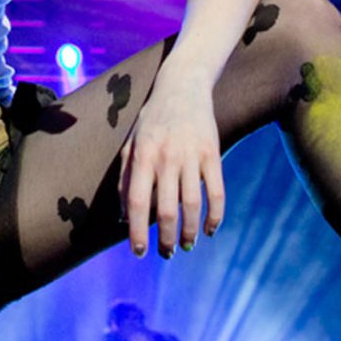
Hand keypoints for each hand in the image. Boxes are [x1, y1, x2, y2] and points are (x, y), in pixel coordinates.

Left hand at [120, 69, 225, 257]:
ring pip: (192, 205)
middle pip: (166, 210)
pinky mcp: (213, 153)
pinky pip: (216, 192)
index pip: (137, 202)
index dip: (137, 231)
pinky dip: (214, 216)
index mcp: (142, 156)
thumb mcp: (131, 145)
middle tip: (166, 253)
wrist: (183, 87)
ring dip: (189, 232)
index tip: (139, 252)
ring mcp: (192, 155)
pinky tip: (209, 230)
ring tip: (186, 245)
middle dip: (166, 239)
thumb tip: (124, 218)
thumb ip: (125, 180)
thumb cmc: (152, 121)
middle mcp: (166, 157)